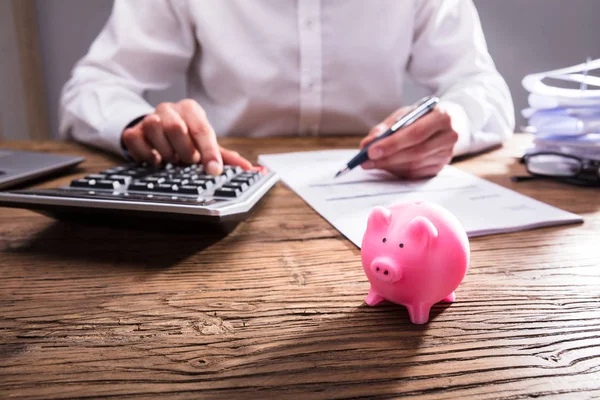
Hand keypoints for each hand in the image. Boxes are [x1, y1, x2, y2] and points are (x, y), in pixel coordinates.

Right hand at [122, 99, 251, 174]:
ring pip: (155, 130)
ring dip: (166, 152)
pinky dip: (147, 154)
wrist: (158, 131)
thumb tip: (248, 169)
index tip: (214, 170)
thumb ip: (225, 156)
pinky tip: (156, 159)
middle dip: (185, 151)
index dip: (209, 151)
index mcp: (191, 109)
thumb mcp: (206, 144)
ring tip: (173, 158)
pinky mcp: (133, 130)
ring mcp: (149, 118)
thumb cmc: (187, 138)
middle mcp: (170, 109)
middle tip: (188, 160)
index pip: (202, 129)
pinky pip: (136, 141)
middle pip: (176, 127)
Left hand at [359, 106, 458, 178]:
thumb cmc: (421, 117)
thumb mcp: (405, 114)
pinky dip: (397, 171)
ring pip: (415, 165)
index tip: (371, 150)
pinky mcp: (440, 167)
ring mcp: (446, 154)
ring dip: (390, 166)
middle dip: (388, 158)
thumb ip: (386, 128)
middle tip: (366, 161)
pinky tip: (386, 166)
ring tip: (371, 163)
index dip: (392, 144)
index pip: (416, 133)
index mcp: (442, 116)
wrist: (447, 124)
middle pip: (416, 152)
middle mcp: (449, 136)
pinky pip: (415, 173)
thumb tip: (366, 144)